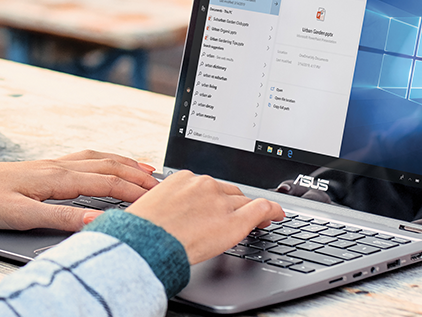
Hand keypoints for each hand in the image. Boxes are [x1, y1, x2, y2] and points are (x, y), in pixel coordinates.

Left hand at [0, 150, 158, 231]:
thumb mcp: (22, 216)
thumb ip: (61, 218)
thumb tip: (95, 222)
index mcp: (55, 178)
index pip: (106, 182)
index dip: (135, 190)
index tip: (160, 197)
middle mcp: (56, 166)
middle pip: (107, 166)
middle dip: (137, 174)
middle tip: (164, 183)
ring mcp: (50, 164)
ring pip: (96, 159)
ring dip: (123, 163)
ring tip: (145, 169)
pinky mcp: (42, 168)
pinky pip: (82, 159)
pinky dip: (103, 161)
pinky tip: (104, 166)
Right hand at [125, 169, 284, 263]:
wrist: (148, 243)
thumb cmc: (144, 229)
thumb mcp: (151, 205)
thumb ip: (169, 202)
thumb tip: (173, 212)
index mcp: (183, 178)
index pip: (207, 185)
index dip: (217, 197)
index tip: (219, 203)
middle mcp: (204, 184)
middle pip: (227, 191)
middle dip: (234, 202)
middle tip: (237, 213)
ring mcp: (220, 201)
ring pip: (244, 201)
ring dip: (251, 208)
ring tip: (260, 217)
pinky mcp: (234, 220)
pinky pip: (260, 209)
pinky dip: (272, 210)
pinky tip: (277, 215)